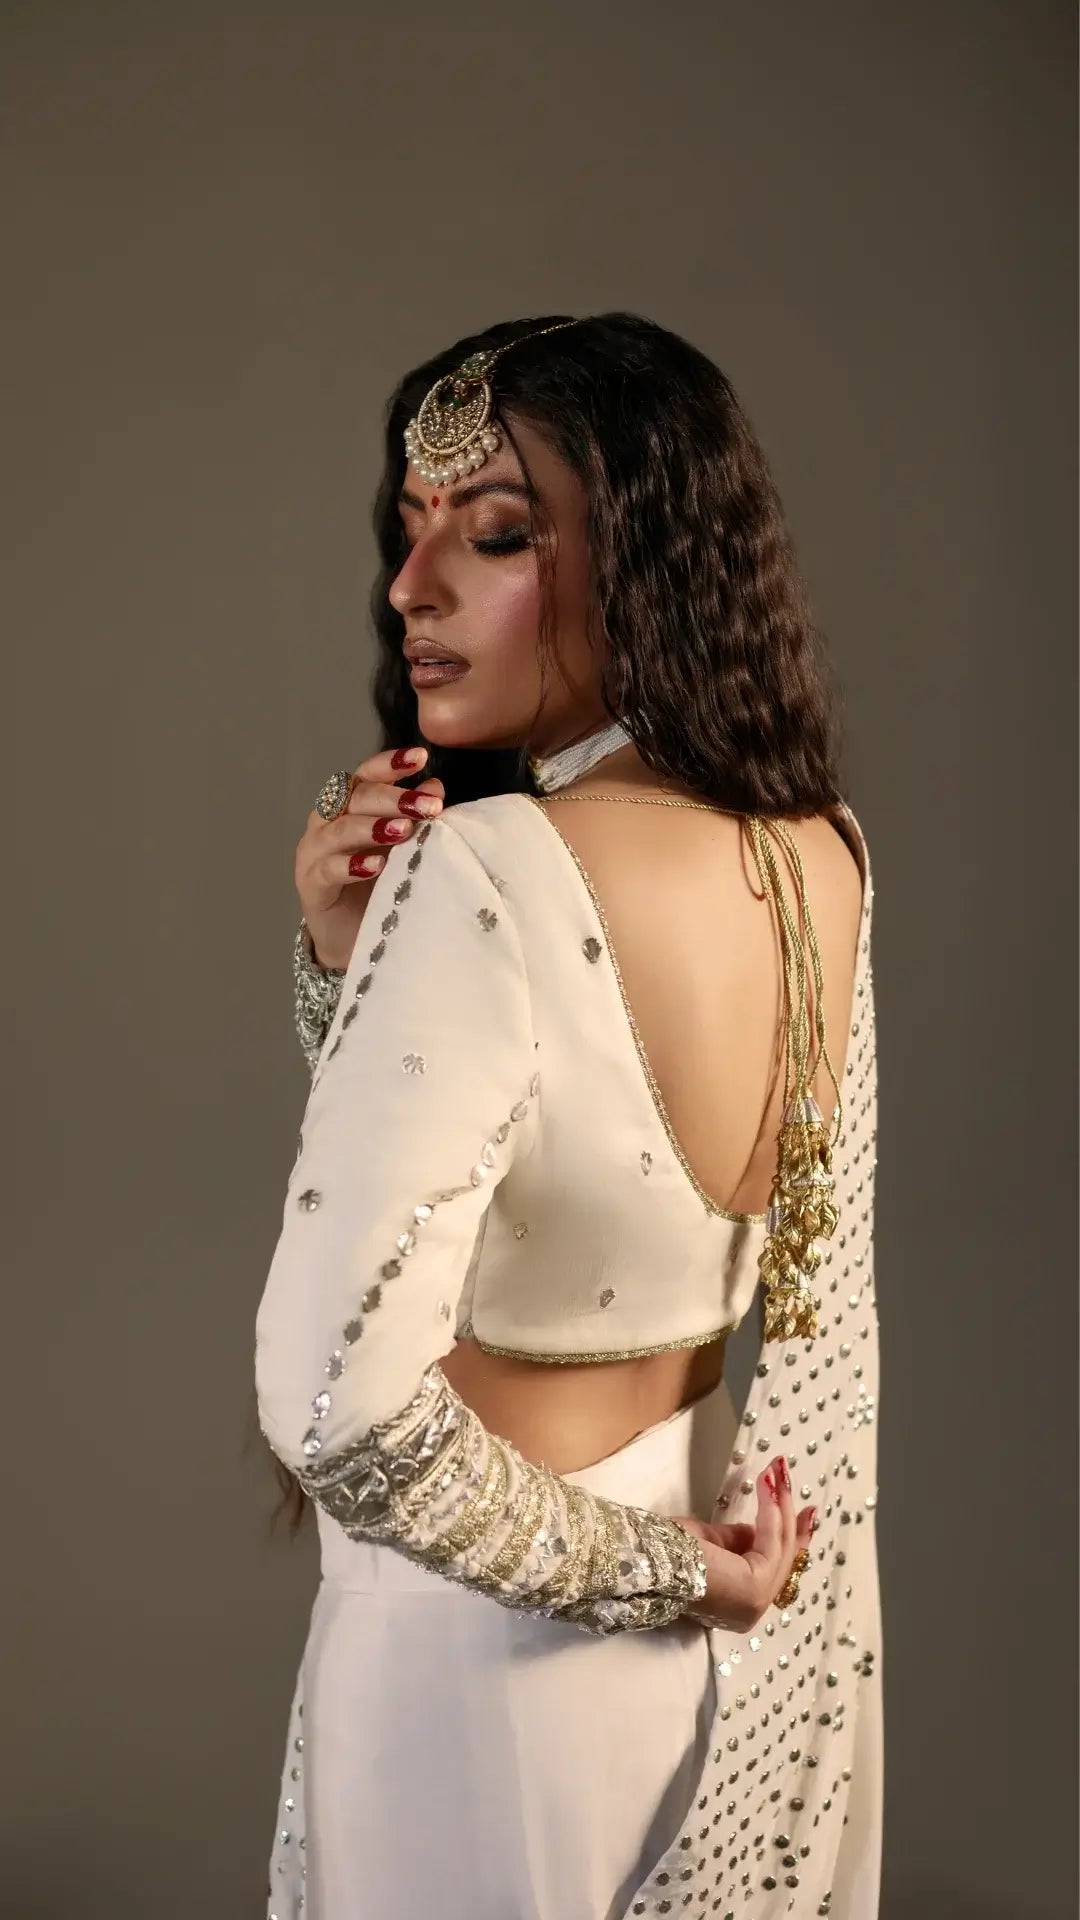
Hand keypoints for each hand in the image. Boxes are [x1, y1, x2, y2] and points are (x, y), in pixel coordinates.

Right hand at [295, 746, 445, 969]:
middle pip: (354, 798)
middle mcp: (326, 822)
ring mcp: (314, 853)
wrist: (352, 937)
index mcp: (348, 806)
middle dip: (392, 798)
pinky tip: (376, 866)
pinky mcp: (311, 885)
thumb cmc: (377, 885)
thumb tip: (435, 787)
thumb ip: (413, 818)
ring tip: (404, 830)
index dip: (389, 764)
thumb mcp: (401, 849)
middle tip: (428, 805)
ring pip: (339, 830)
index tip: (420, 757)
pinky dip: (352, 866)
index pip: (365, 775)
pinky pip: (328, 870)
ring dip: (372, 827)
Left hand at [675, 1454, 816, 1631]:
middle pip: (783, 1560)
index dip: (789, 1539)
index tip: (802, 1512)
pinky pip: (771, 1545)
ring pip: (780, 1549)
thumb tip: (756, 1529)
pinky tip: (768, 1487)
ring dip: (781, 1506)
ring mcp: (755, 1604)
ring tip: (778, 1472)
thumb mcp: (709, 1541)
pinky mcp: (755, 1589)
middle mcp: (750, 1611)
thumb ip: (735, 1540)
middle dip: (791, 1519)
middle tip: (791, 1482)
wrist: (647, 1559)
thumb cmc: (666, 1551)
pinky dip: (772, 1513)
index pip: (773, 1570)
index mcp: (737, 1604)